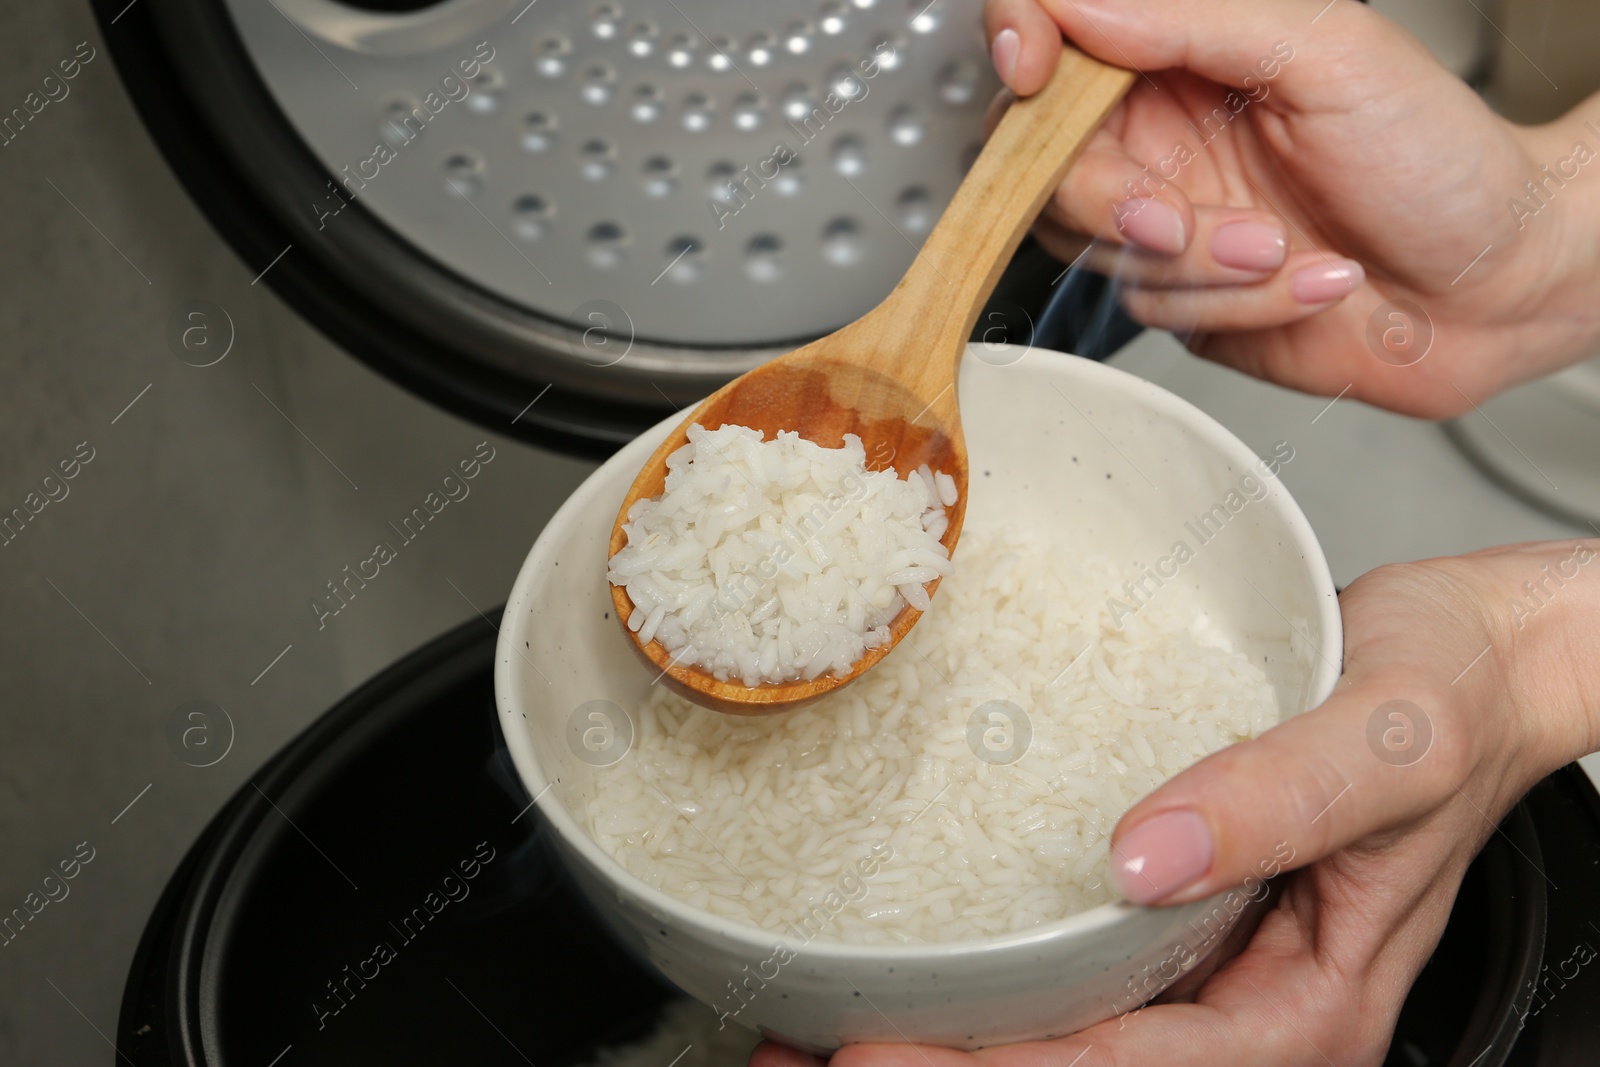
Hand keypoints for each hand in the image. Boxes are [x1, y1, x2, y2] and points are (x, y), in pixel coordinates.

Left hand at [750, 539, 1599, 1066]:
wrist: (1484, 649)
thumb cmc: (1461, 691)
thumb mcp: (1388, 739)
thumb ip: (1278, 797)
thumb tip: (1145, 857)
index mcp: (1308, 1003)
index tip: (883, 1052)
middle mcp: (1247, 998)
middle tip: (801, 1053)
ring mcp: (1209, 956)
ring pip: (1065, 1029)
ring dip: (947, 1034)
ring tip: (817, 1026)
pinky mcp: (1180, 904)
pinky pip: (1073, 961)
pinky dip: (985, 972)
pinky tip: (911, 953)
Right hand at [983, 0, 1599, 417]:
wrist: (1496, 286)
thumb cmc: (1440, 159)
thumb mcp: (1325, 52)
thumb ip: (1193, 18)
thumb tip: (1077, 4)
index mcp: (1182, 56)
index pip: (1054, 35)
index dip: (1019, 44)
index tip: (1031, 73)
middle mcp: (1160, 137)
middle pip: (1044, 163)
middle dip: (1113, 204)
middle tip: (1177, 220)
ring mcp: (1163, 223)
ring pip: (1093, 251)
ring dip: (1199, 266)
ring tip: (1290, 251)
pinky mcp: (1180, 300)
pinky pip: (1150, 310)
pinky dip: (1237, 306)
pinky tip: (1309, 285)